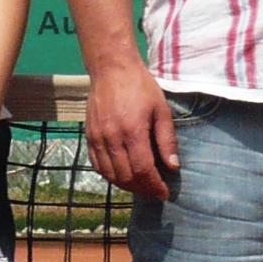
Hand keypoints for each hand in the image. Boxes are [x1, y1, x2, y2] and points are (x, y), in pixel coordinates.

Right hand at [84, 60, 178, 198]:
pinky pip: (98, 165)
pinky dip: (110, 176)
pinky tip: (122, 175)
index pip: (142, 170)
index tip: (164, 192)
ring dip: (126, 185)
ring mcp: (98, 138)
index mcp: (133, 131)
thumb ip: (166, 140)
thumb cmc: (140, 86)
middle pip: (125, 177)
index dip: (154, 186)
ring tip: (140, 185)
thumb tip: (173, 167)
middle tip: (154, 190)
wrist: (111, 69)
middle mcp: (112, 138)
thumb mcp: (161, 110)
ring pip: (110, 174)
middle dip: (142, 189)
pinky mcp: (89, 136)